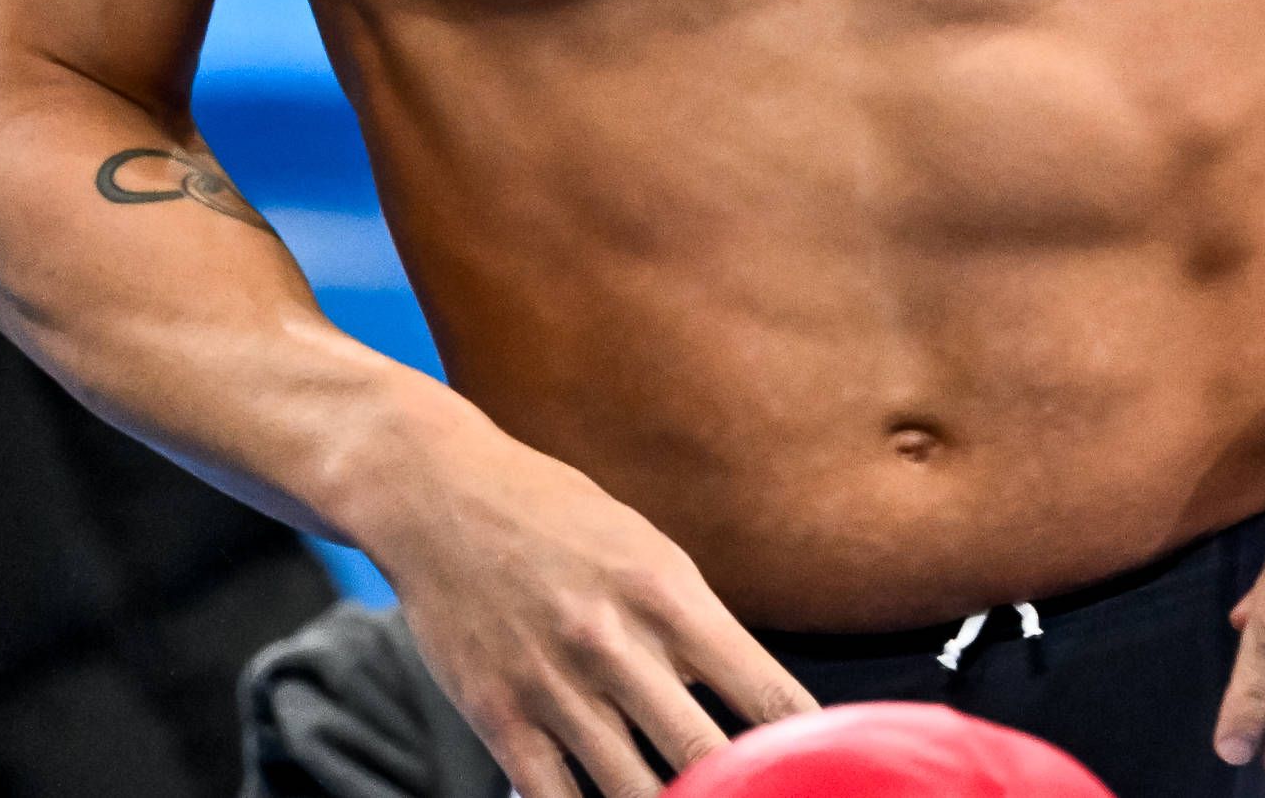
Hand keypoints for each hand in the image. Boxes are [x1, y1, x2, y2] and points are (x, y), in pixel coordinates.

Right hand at [353, 404, 812, 797]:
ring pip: (632, 791)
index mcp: (670, 595)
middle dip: (735, 788)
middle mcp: (617, 645)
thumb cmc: (559, 520)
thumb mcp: (648, 552)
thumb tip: (737, 698)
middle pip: (702, 753)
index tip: (823, 767)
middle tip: (759, 796)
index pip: (762, 690)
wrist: (442, 497)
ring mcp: (555, 686)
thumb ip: (692, 626)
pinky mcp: (497, 716)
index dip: (803, 741)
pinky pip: (554, 796)